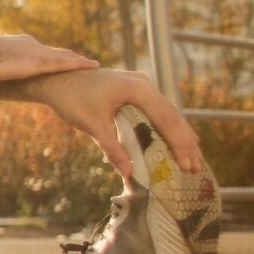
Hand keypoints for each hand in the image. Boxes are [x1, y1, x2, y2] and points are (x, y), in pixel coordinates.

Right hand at [0, 32, 98, 84]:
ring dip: (80, 62)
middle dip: (74, 61)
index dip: (60, 60)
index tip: (76, 65)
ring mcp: (29, 52)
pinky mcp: (29, 62)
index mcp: (16, 47)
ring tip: (98, 67)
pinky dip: (76, 64)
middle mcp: (27, 45)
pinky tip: (91, 66)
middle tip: (94, 67)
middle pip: (58, 53)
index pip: (44, 54)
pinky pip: (59, 62)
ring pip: (63, 56)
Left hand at [25, 68, 204, 179]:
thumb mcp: (92, 125)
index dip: (178, 144)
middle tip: (196, 167)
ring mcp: (141, 85)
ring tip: (193, 158)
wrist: (56, 79)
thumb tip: (129, 173)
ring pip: (168, 112)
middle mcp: (144, 83)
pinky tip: (178, 140)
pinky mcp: (135, 90)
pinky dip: (168, 127)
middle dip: (185, 142)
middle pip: (172, 116)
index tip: (188, 165)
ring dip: (179, 135)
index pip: (166, 120)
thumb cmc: (72, 99)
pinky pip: (158, 110)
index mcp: (138, 89)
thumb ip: (112, 148)